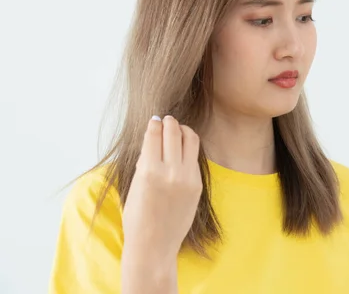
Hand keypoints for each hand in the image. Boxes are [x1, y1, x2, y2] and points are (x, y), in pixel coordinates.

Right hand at [122, 115, 202, 259]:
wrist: (154, 244)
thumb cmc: (137, 217)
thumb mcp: (135, 184)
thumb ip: (145, 161)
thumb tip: (153, 137)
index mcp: (149, 171)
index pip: (154, 135)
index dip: (154, 123)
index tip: (154, 119)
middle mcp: (170, 172)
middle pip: (174, 132)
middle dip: (169, 122)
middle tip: (167, 119)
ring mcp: (187, 178)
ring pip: (190, 140)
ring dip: (183, 130)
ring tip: (177, 129)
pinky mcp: (197, 184)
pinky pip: (194, 157)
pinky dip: (188, 148)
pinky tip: (182, 147)